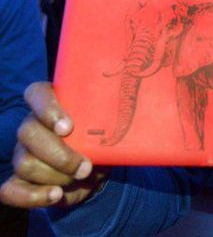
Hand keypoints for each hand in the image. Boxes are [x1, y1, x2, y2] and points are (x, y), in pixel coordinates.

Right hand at [0, 82, 109, 207]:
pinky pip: (12, 190)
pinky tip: (56, 195)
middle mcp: (32, 125)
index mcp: (52, 104)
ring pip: (25, 163)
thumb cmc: (99, 141)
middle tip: (86, 167)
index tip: (68, 127)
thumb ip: (107, 122)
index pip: (37, 93)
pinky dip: (34, 196)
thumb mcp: (106, 128)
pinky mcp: (19, 179)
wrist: (94, 170)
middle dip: (60, 155)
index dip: (47, 109)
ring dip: (57, 175)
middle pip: (29, 133)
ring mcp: (22, 153)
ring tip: (80, 177)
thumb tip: (123, 122)